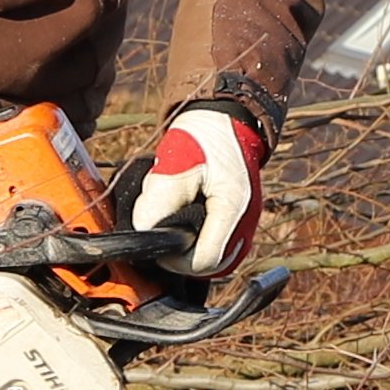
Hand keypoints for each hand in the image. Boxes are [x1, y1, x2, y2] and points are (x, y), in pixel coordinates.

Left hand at [128, 106, 267, 277]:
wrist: (224, 123)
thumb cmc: (200, 139)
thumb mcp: (172, 165)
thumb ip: (156, 203)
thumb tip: (143, 235)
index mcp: (232, 209)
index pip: (202, 262)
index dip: (174, 259)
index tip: (158, 242)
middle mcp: (246, 224)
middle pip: (208, 267)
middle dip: (181, 253)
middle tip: (164, 228)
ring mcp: (247, 226)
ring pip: (213, 260)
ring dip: (189, 247)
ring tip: (176, 219)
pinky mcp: (241, 225)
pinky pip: (217, 247)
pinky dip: (198, 240)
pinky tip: (187, 219)